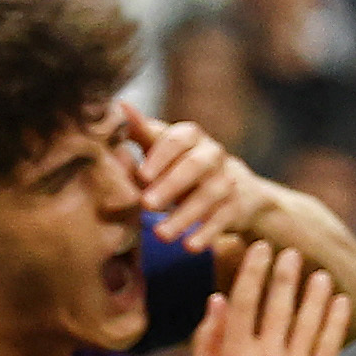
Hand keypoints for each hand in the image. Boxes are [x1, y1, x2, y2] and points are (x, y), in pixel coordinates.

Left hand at [120, 107, 267, 255]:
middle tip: (146, 205)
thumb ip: (139, 132)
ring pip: (210, 195)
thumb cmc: (181, 165)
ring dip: (185, 216)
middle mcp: (212, 153)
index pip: (176, 140)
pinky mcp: (236, 205)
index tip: (141, 176)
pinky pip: (224, 219)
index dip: (160, 157)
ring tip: (161, 235)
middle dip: (170, 186)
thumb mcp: (161, 148)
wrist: (232, 188)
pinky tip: (190, 247)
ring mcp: (227, 179)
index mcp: (190, 136)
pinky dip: (207, 233)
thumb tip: (118, 108)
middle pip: (195, 166)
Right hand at [188, 241, 347, 355]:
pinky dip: (334, 321)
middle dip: (286, 274)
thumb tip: (218, 298)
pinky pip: (328, 347)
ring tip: (320, 273)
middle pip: (278, 306)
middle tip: (293, 252)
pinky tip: (338, 301)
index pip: (244, 302)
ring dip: (315, 293)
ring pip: (308, 323)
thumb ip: (208, 339)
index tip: (260, 248)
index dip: (253, 270)